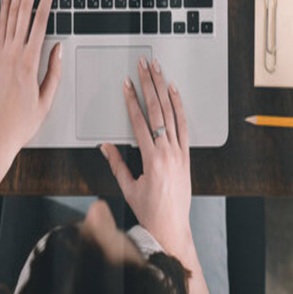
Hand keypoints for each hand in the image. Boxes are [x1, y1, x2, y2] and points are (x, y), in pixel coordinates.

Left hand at [0, 0, 61, 189]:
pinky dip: (3, 6)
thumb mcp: (46, 99)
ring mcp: (2, 54)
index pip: (39, 22)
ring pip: (10, 13)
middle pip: (22, 10)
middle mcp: (13, 54)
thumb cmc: (23, 121)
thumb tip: (58, 47)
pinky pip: (0, 25)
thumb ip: (53, 71)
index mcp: (28, 63)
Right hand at [100, 58, 194, 260]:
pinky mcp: (187, 155)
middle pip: (157, 111)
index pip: (140, 122)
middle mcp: (168, 152)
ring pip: (172, 113)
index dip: (132, 101)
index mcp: (151, 160)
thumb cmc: (149, 210)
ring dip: (164, 89)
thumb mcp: (128, 187)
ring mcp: (180, 152)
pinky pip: (184, 125)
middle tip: (144, 66)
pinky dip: (179, 107)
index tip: (127, 84)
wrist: (172, 226)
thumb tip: (105, 146)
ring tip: (159, 71)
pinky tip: (174, 92)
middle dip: (149, 85)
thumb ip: (117, 164)